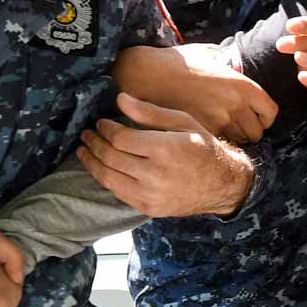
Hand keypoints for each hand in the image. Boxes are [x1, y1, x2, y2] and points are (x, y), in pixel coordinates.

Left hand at [79, 93, 255, 216]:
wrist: (222, 184)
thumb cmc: (203, 147)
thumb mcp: (183, 122)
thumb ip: (150, 112)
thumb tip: (120, 99)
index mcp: (164, 149)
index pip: (120, 138)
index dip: (105, 129)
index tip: (100, 123)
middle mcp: (155, 174)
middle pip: (110, 157)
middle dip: (94, 143)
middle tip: (86, 134)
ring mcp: (150, 194)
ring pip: (108, 177)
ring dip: (91, 163)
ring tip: (84, 151)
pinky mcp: (148, 207)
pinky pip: (117, 192)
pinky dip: (104, 179)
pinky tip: (100, 168)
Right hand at [111, 43, 277, 143]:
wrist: (147, 75)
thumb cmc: (177, 62)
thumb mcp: (210, 55)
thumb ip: (228, 63)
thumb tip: (236, 63)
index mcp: (242, 85)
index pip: (271, 112)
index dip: (265, 117)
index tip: (257, 117)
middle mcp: (235, 104)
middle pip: (257, 132)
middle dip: (249, 131)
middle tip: (237, 127)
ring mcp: (218, 121)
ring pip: (239, 142)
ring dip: (233, 139)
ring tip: (220, 131)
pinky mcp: (201, 133)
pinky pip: (218, 145)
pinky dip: (215, 144)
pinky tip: (205, 137)